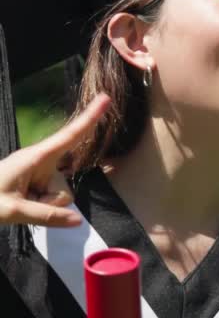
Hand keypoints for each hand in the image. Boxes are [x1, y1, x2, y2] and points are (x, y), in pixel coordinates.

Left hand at [0, 94, 109, 227]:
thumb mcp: (13, 211)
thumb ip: (46, 216)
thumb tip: (77, 220)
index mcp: (35, 158)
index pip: (69, 136)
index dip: (89, 118)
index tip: (105, 97)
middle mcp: (40, 163)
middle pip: (64, 187)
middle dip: (50, 202)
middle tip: (22, 204)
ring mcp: (38, 174)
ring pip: (60, 197)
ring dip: (42, 206)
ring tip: (18, 204)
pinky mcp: (36, 183)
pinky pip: (52, 201)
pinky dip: (40, 206)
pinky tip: (22, 205)